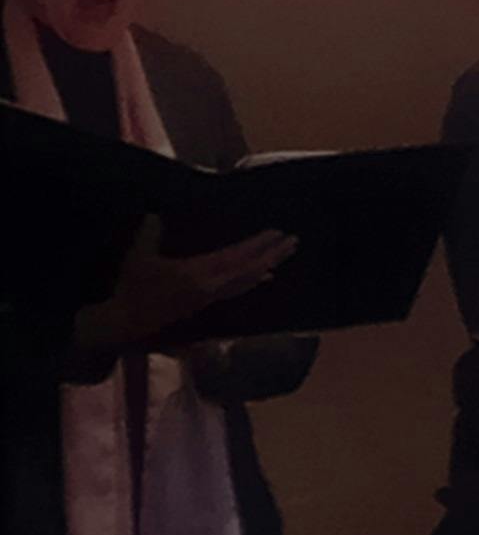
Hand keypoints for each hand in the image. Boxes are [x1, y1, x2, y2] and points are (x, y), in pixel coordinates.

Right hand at [74, 219, 292, 354]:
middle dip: (273, 254)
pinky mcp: (207, 301)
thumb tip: (155, 213)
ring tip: (284, 254)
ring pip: (247, 280)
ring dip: (268, 265)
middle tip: (294, 241)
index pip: (236, 257)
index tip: (277, 233)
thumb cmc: (132, 287)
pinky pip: (238, 288)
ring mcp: (212, 296)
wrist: (128, 320)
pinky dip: (254, 279)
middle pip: (251, 269)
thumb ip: (148, 234)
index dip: (258, 245)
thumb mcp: (138, 258)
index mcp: (198, 274)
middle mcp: (211, 286)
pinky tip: (265, 276)